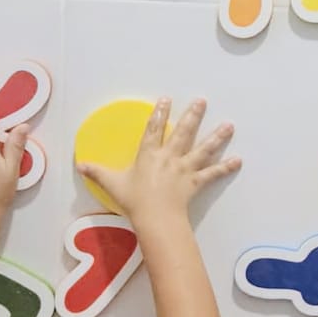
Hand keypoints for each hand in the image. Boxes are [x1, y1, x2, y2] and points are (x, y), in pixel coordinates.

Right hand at [77, 98, 240, 223]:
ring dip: (216, 136)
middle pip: (183, 132)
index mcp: (149, 154)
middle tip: (202, 101)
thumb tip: (79, 164)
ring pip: (203, 149)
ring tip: (229, 125)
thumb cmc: (134, 200)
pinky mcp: (195, 182)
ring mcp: (184, 168)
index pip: (154, 129)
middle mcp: (169, 157)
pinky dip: (225, 167)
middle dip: (193, 115)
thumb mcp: (112, 184)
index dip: (159, 113)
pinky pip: (212, 173)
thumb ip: (97, 173)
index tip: (166, 99)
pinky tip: (237, 160)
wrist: (155, 217)